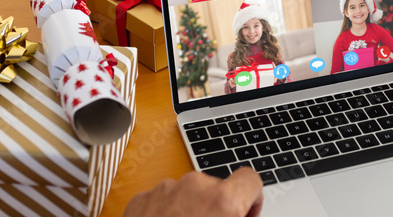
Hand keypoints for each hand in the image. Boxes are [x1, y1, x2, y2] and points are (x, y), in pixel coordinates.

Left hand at [124, 168, 262, 216]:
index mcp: (222, 201)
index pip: (250, 180)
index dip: (251, 199)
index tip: (244, 215)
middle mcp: (194, 188)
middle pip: (217, 187)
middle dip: (216, 210)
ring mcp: (164, 190)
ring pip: (188, 193)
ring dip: (190, 212)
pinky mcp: (141, 199)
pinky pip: (162, 199)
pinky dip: (166, 215)